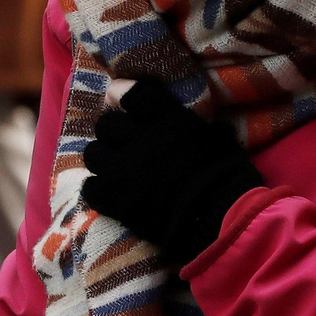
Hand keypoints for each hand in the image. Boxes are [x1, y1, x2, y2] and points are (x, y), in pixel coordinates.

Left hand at [81, 79, 263, 268]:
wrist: (220, 222)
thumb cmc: (225, 177)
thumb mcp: (216, 136)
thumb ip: (187, 121)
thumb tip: (172, 114)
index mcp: (168, 120)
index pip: (132, 93)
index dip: (120, 94)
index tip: (120, 102)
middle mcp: (141, 140)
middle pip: (105, 124)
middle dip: (113, 133)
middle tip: (123, 146)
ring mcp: (124, 171)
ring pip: (93, 154)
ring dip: (104, 161)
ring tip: (116, 172)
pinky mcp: (114, 200)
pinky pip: (90, 187)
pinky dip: (99, 190)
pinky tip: (112, 194)